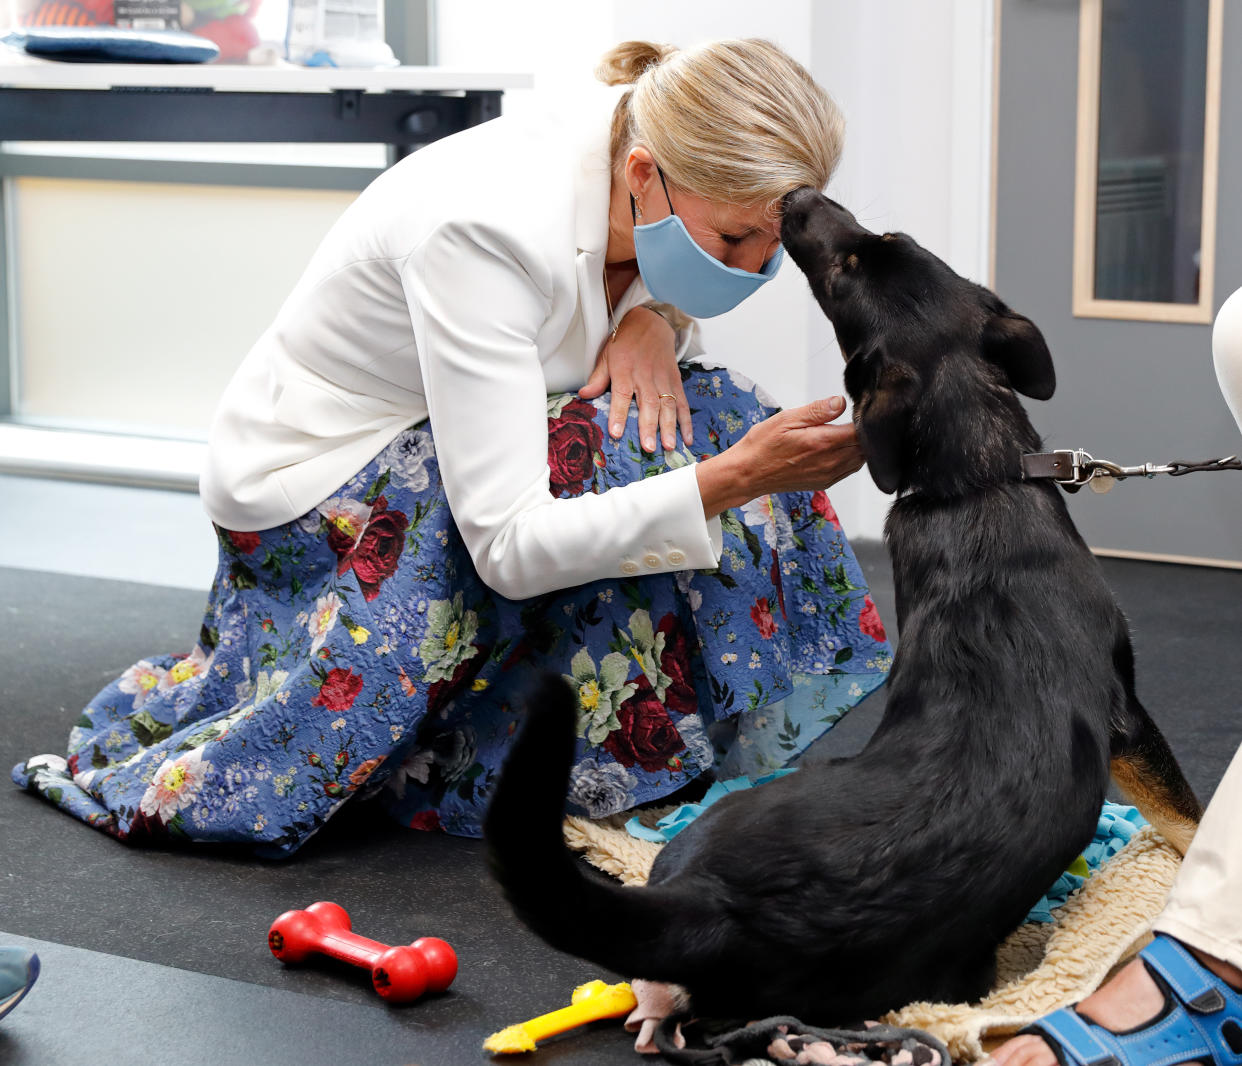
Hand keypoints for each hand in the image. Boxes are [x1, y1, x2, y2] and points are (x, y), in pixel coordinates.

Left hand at [579, 306, 692, 452]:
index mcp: (625, 370)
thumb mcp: (606, 355)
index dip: (619, 414)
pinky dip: (686, 421)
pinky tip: (686, 438)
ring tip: (669, 446)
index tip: (617, 432)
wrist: (650, 322)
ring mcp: (663, 379)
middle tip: (649, 447)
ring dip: (669, 426)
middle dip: (649, 426)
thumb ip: (598, 378)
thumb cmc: (625, 341)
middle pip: (648, 403)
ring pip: (668, 404)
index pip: (621, 395)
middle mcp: (645, 376)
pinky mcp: (675, 381)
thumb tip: (583, 396)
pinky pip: (682, 402)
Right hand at [696, 396, 862, 517]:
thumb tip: (840, 402)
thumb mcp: (786, 419)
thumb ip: (817, 411)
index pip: (860, 430)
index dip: (860, 418)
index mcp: (822, 442)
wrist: (747, 474)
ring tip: (842, 433)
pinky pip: (849, 470)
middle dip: (861, 432)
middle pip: (863, 446)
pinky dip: (850, 458)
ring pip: (860, 459)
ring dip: (856, 446)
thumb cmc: (762, 446)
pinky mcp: (824, 482)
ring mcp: (828, 475)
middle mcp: (829, 461)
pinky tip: (837, 448)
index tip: (853, 410)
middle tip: (847, 419)